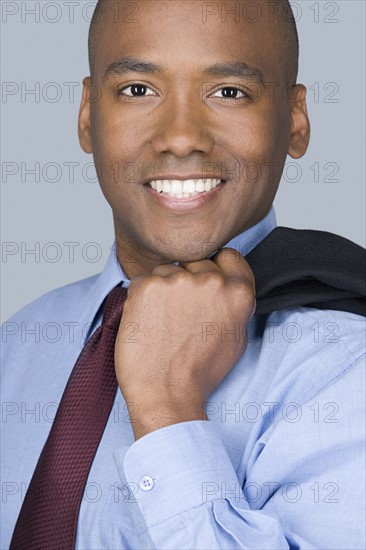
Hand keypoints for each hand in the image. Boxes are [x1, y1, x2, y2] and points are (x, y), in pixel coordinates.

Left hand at [115, 247, 255, 438]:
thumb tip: (226, 286)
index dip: (216, 267)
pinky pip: (143, 280)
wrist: (166, 393)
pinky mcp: (147, 285)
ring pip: (167, 270)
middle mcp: (211, 281)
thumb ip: (234, 304)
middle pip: (195, 262)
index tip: (206, 280)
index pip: (228, 256)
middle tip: (180, 313)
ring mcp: (178, 280)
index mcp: (238, 292)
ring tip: (162, 321)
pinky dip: (141, 297)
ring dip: (163, 288)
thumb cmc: (199, 372)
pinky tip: (147, 321)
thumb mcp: (236, 337)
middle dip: (188, 281)